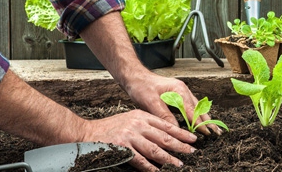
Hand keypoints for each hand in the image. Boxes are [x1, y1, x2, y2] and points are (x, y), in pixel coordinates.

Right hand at [82, 109, 196, 171]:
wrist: (88, 132)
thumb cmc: (111, 127)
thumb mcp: (131, 119)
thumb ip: (146, 126)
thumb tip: (165, 137)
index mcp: (141, 116)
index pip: (166, 125)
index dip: (181, 132)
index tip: (192, 138)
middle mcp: (138, 124)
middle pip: (164, 136)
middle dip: (180, 145)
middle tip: (192, 151)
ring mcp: (130, 136)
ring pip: (155, 149)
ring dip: (169, 158)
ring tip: (180, 164)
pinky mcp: (122, 148)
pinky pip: (140, 160)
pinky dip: (150, 167)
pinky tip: (159, 171)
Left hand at [123, 72, 222, 135]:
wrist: (135, 77)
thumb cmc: (142, 87)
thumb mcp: (151, 103)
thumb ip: (165, 116)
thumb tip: (176, 130)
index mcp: (179, 90)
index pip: (192, 111)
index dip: (200, 123)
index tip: (208, 134)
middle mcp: (183, 90)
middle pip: (198, 108)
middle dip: (208, 121)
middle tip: (217, 133)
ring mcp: (181, 92)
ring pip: (196, 107)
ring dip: (203, 118)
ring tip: (212, 129)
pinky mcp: (177, 95)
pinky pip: (190, 106)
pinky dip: (196, 114)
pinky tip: (199, 121)